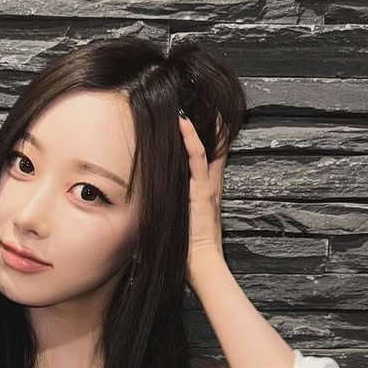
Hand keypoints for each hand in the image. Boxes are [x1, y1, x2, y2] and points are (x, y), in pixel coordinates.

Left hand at [178, 111, 227, 287]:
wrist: (204, 264)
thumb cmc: (191, 251)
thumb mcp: (182, 227)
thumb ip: (174, 215)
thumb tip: (153, 214)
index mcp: (207, 194)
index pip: (209, 160)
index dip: (206, 141)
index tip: (199, 124)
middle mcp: (210, 186)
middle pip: (214, 148)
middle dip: (211, 126)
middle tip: (204, 104)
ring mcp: (207, 187)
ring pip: (207, 148)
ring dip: (198, 126)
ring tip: (187, 106)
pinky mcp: (202, 191)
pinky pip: (197, 158)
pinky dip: (190, 140)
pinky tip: (182, 124)